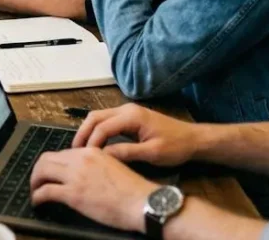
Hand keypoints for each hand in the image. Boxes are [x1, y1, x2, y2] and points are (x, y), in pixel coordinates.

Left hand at [31, 148, 158, 231]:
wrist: (142, 202)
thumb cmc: (133, 190)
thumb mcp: (113, 167)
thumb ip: (95, 165)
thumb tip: (82, 174)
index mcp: (91, 152)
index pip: (62, 153)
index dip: (54, 164)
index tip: (52, 174)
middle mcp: (80, 159)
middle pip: (47, 159)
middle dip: (38, 170)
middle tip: (37, 181)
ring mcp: (75, 176)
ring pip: (42, 171)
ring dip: (34, 181)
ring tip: (35, 191)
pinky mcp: (73, 194)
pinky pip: (45, 191)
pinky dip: (37, 196)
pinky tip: (38, 202)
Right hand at [73, 103, 202, 167]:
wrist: (193, 139)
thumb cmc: (176, 147)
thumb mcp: (152, 153)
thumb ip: (127, 153)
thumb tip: (103, 156)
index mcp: (131, 116)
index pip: (102, 127)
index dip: (91, 143)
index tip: (85, 159)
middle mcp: (126, 109)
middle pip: (95, 117)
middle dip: (83, 134)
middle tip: (75, 153)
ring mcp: (127, 111)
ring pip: (98, 117)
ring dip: (88, 131)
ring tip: (82, 150)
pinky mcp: (129, 117)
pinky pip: (106, 121)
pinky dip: (97, 131)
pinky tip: (95, 145)